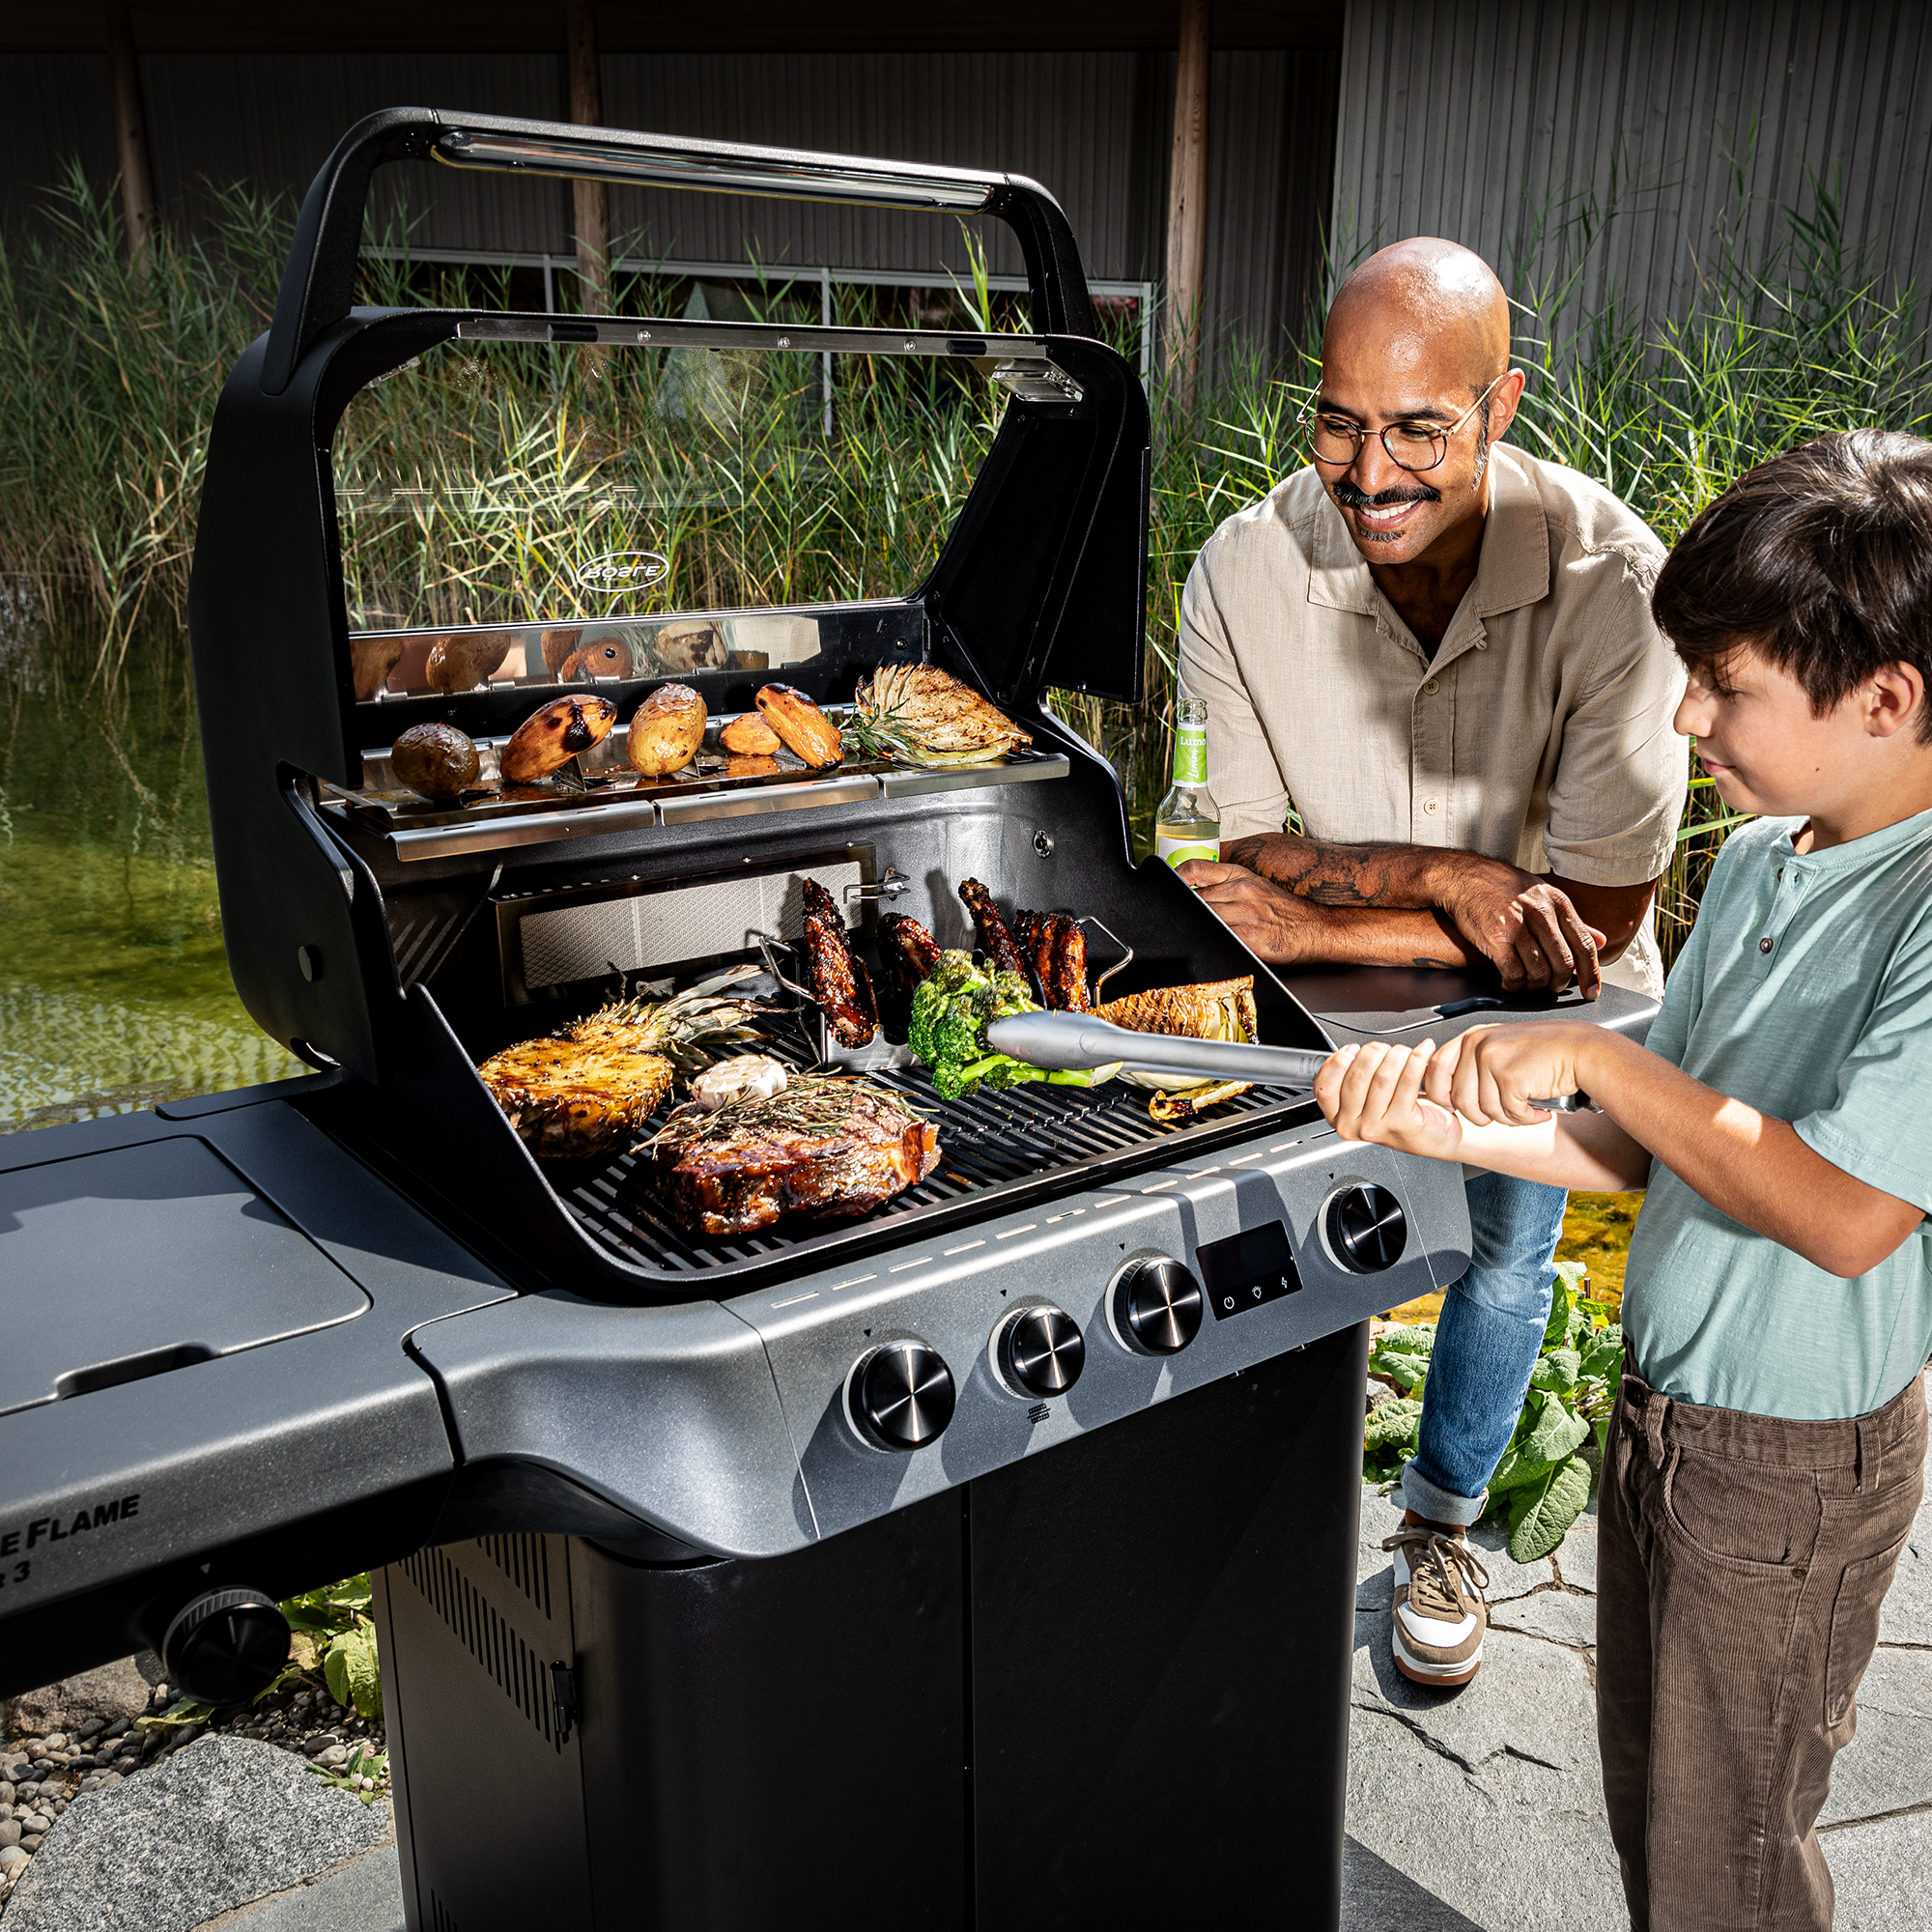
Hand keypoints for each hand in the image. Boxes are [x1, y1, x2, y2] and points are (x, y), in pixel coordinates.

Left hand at [1177, 861, 1332, 962]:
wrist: (1315, 927)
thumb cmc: (1282, 910)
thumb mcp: (1255, 886)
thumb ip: (1225, 885)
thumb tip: (1192, 890)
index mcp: (1240, 875)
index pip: (1195, 868)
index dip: (1175, 878)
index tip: (1167, 888)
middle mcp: (1240, 891)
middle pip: (1193, 898)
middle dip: (1183, 909)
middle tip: (1177, 917)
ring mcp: (1244, 914)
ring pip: (1203, 918)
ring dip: (1196, 926)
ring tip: (1195, 932)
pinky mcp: (1248, 937)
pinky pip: (1217, 937)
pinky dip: (1209, 940)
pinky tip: (1210, 943)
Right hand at [1314, 1039, 1464, 1158]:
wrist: (1436, 1135)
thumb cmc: (1402, 1113)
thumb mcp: (1367, 1099)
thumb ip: (1351, 1079)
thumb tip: (1349, 1052)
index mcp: (1339, 1118)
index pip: (1325, 1086)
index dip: (1337, 1062)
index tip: (1353, 1050)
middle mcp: (1355, 1126)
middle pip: (1356, 1076)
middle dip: (1373, 1053)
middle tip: (1386, 1050)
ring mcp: (1376, 1127)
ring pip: (1382, 1076)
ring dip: (1397, 1055)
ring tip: (1406, 1053)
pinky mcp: (1401, 1123)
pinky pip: (1407, 1080)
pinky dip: (1417, 1060)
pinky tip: (1423, 1052)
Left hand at [1423, 1023, 1599, 1126]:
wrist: (1582, 1050)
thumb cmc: (1546, 1052)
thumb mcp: (1501, 1049)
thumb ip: (1474, 1065)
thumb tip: (1449, 1097)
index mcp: (1472, 1037)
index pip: (1436, 1069)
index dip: (1440, 1094)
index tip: (1452, 1106)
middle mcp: (1478, 1045)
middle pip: (1459, 1099)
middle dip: (1480, 1116)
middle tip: (1503, 1114)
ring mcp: (1493, 1059)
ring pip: (1485, 1110)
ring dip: (1508, 1118)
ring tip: (1525, 1109)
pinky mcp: (1510, 1077)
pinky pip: (1509, 1113)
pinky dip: (1526, 1118)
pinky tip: (1538, 1110)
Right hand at [1434, 860, 1605, 996]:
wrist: (1465, 878)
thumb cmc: (1502, 886)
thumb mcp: (1543, 895)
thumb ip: (1571, 921)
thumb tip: (1602, 940)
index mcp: (1557, 903)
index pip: (1585, 944)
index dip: (1591, 973)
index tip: (1592, 991)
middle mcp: (1541, 914)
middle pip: (1563, 963)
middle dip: (1559, 983)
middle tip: (1551, 988)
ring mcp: (1519, 927)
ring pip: (1539, 972)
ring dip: (1535, 986)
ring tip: (1528, 984)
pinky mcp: (1497, 939)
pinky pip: (1513, 974)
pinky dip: (1514, 985)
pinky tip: (1510, 983)